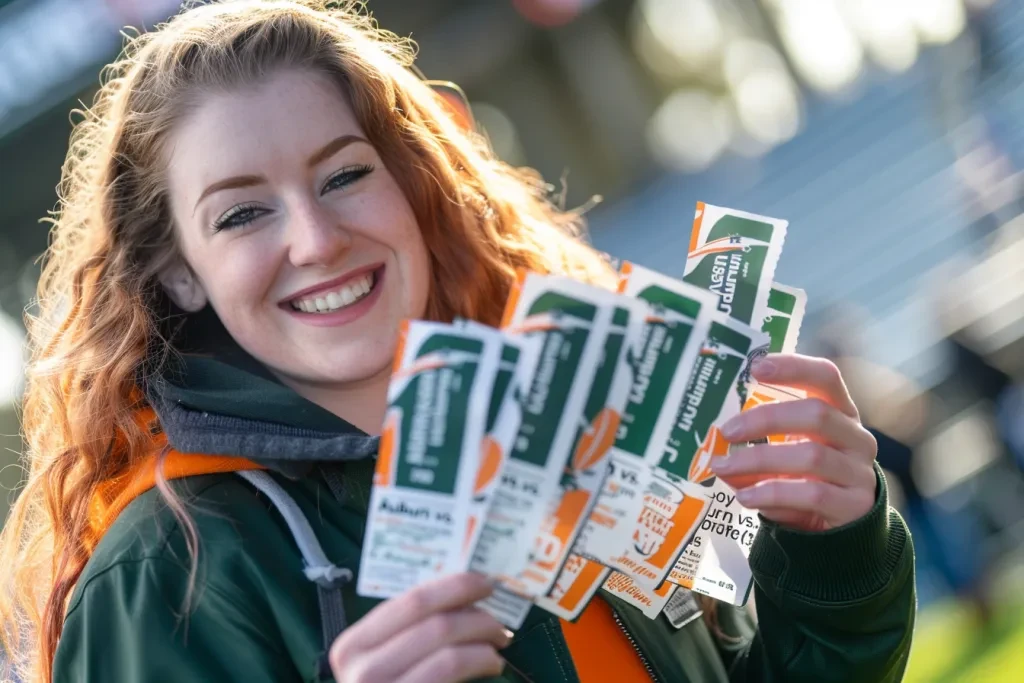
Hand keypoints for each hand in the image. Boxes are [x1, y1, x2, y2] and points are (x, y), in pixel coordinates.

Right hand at [329, 573, 508, 682]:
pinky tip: (491, 663)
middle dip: (478, 616)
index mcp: (352, 645)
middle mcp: (361, 670)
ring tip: (499, 645)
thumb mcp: (386, 660)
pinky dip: (481, 660)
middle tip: (500, 623)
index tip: (486, 583)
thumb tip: (462, 593)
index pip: (412, 600)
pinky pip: (451, 670)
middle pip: (435, 622)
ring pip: (448, 648)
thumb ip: (410, 630)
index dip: (455, 585)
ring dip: (484, 640)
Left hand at [710, 353, 878, 531]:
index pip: (826, 377)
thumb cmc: (807, 480)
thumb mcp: (785, 455)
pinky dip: (773, 493)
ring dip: (760, 460)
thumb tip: (715, 447)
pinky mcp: (854, 506)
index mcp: (840, 413)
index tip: (756, 367)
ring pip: (812, 456)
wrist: (842, 529)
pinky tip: (746, 497)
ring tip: (724, 466)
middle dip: (766, 420)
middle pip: (816, 414)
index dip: (795, 367)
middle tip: (727, 431)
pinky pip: (812, 494)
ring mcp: (859, 472)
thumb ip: (757, 445)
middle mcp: (856, 437)